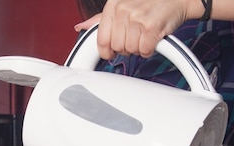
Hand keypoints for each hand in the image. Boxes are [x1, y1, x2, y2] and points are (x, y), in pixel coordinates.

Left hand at [74, 0, 196, 58]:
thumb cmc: (151, 2)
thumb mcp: (122, 5)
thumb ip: (100, 19)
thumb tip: (80, 27)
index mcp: (113, 5)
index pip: (101, 39)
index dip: (106, 50)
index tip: (111, 52)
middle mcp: (123, 11)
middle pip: (116, 47)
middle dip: (126, 47)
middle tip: (136, 37)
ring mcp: (136, 19)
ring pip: (130, 50)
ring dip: (139, 48)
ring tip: (145, 35)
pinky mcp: (151, 27)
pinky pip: (144, 51)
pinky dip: (149, 49)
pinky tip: (153, 38)